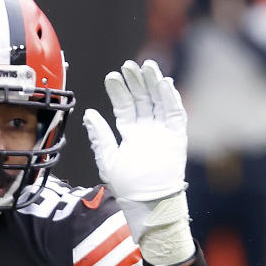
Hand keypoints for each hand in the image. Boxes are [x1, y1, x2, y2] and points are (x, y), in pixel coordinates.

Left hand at [82, 59, 186, 202]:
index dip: (119, 91)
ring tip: (147, 66)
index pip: (124, 105)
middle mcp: (147, 128)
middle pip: (142, 98)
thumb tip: (88, 114)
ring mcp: (162, 130)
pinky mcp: (177, 135)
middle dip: (136, 81)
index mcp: (130, 132)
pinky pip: (175, 112)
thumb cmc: (127, 184)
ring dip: (153, 83)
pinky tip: (163, 83)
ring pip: (158, 100)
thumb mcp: (107, 158)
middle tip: (129, 65)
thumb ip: (100, 135)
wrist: (147, 200)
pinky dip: (170, 97)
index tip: (112, 76)